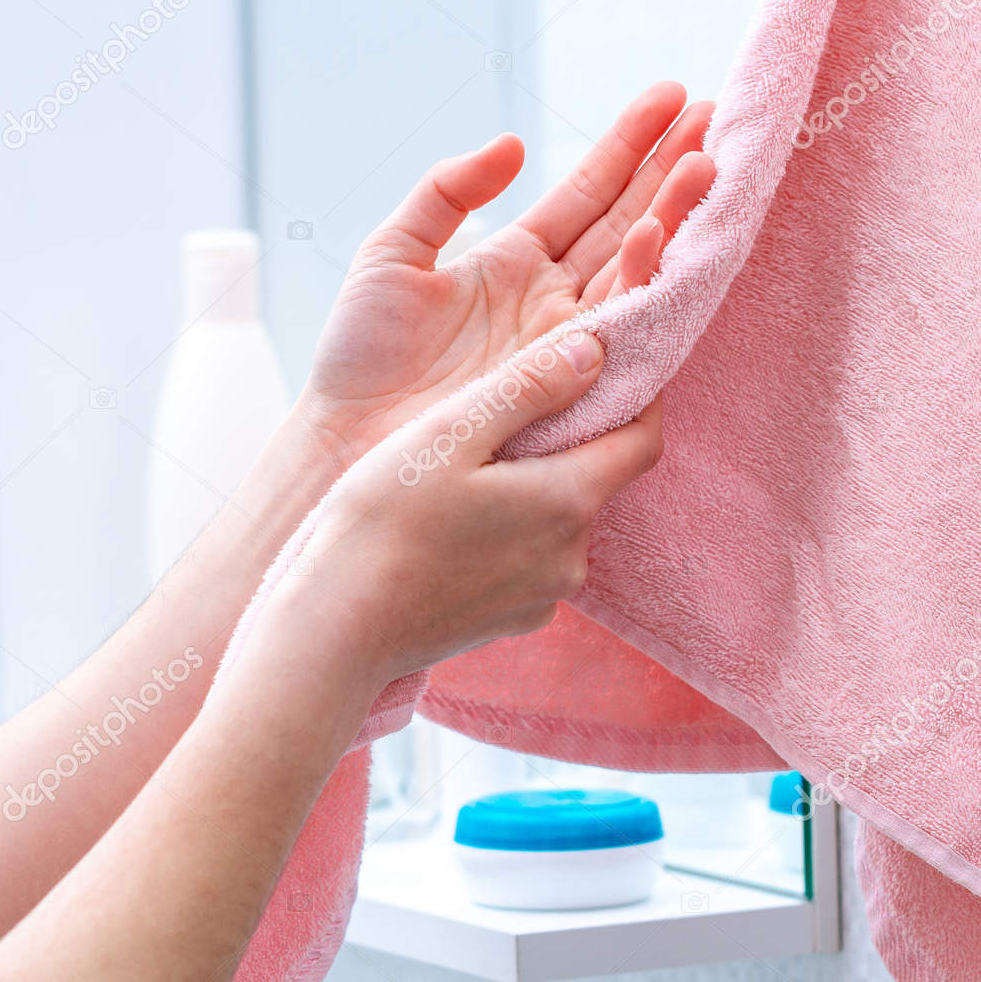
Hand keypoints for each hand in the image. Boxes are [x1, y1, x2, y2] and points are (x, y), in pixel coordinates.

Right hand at [268, 328, 659, 689]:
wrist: (337, 631)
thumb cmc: (382, 526)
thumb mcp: (450, 434)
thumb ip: (529, 387)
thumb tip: (594, 350)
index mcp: (567, 501)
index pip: (643, 439)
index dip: (638, 397)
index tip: (607, 366)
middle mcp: (571, 557)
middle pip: (598, 478)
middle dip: (571, 439)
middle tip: (514, 409)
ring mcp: (544, 596)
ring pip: (561, 520)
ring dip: (536, 487)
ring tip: (471, 469)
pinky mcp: (513, 620)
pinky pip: (532, 560)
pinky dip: (512, 533)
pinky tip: (457, 525)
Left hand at [297, 81, 713, 466]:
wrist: (345, 436)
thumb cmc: (359, 357)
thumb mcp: (392, 254)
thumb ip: (446, 193)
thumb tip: (514, 144)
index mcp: (514, 260)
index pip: (586, 192)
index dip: (628, 145)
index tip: (671, 95)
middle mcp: (551, 298)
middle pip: (626, 223)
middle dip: (669, 170)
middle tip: (715, 116)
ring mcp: (564, 340)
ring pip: (634, 269)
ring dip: (672, 215)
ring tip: (707, 163)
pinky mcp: (566, 382)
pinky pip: (618, 327)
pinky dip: (641, 283)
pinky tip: (661, 237)